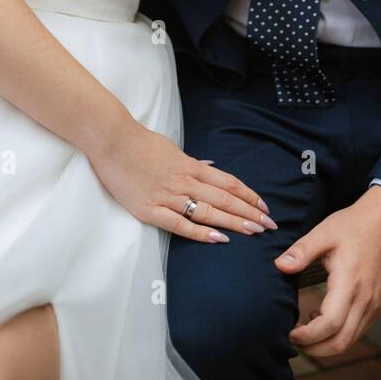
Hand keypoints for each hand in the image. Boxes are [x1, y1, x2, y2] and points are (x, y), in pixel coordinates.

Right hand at [90, 120, 276, 242]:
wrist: (111, 141)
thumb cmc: (140, 143)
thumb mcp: (171, 148)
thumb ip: (192, 162)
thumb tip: (211, 166)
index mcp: (190, 166)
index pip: (228, 182)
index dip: (248, 195)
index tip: (264, 207)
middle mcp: (184, 181)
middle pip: (224, 198)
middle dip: (249, 213)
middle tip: (269, 226)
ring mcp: (168, 196)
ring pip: (208, 211)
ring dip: (233, 222)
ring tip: (254, 233)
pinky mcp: (150, 210)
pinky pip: (180, 223)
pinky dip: (200, 232)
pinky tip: (218, 239)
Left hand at [274, 186, 380, 356]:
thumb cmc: (352, 226)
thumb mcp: (323, 232)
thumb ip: (301, 251)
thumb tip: (279, 266)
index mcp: (350, 282)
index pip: (330, 323)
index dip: (308, 335)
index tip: (290, 331)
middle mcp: (365, 299)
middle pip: (341, 342)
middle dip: (314, 349)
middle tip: (293, 339)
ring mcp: (374, 305)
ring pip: (350, 341)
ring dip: (326, 344)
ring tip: (305, 330)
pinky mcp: (377, 305)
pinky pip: (358, 331)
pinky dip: (339, 334)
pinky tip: (323, 317)